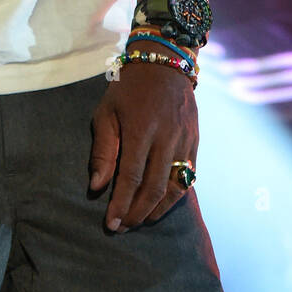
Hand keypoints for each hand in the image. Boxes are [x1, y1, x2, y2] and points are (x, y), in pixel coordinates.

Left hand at [89, 50, 198, 230]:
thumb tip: (97, 186)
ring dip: (157, 210)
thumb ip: (103, 150)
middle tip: (123, 227)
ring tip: (140, 221)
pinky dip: (174, 196)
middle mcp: (166, 137)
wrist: (165, 63)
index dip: (121, 204)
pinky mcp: (195, 142)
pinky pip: (188, 177)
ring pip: (175, 187)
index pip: (131, 177)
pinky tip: (161, 205)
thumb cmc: (128, 89)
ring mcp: (184, 140)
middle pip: (154, 188)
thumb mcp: (107, 112)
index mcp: (140, 129)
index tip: (111, 224)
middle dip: (137, 213)